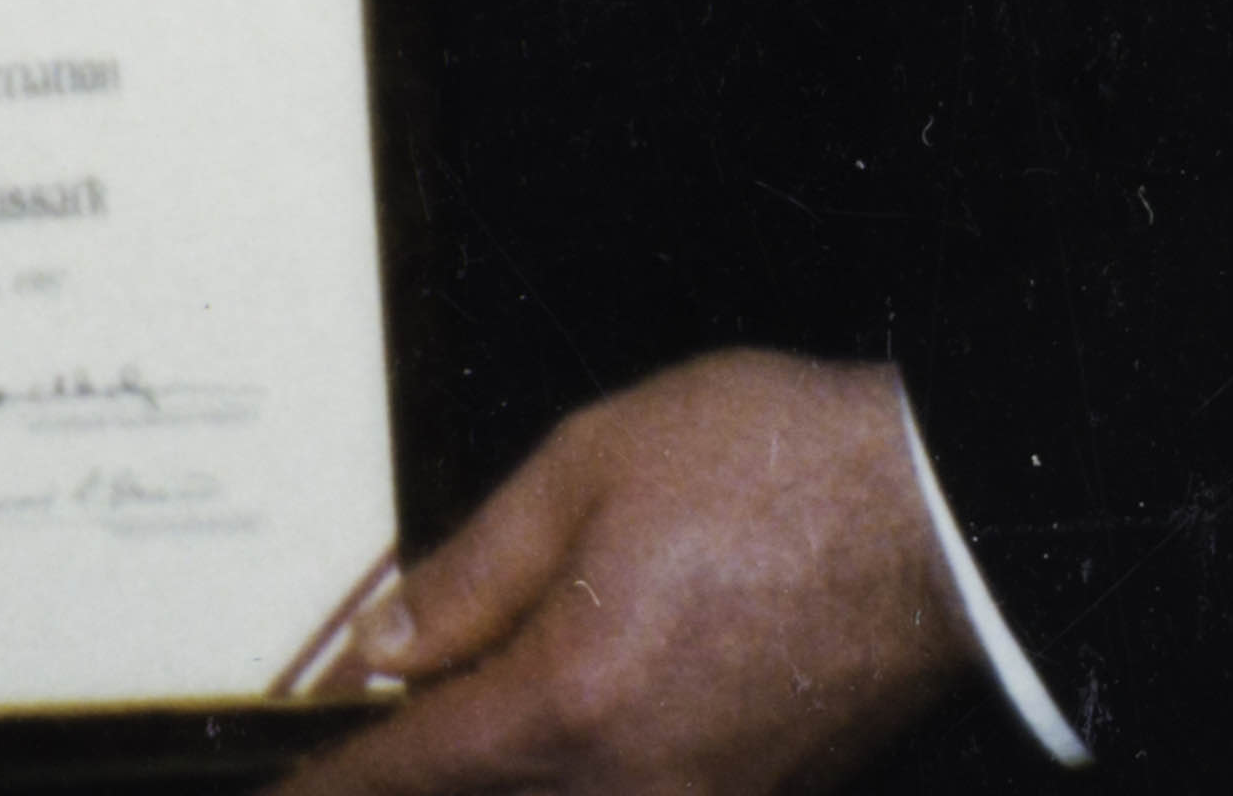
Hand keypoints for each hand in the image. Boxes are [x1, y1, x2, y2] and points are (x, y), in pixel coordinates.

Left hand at [294, 355, 972, 795]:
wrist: (944, 514)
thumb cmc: (774, 468)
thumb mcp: (585, 469)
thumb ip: (472, 572)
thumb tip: (386, 647)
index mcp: (571, 701)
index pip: (415, 768)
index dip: (337, 779)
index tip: (288, 787)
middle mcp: (635, 784)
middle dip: (418, 779)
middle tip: (370, 748)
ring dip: (507, 775)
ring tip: (468, 721)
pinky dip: (584, 777)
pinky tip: (568, 727)